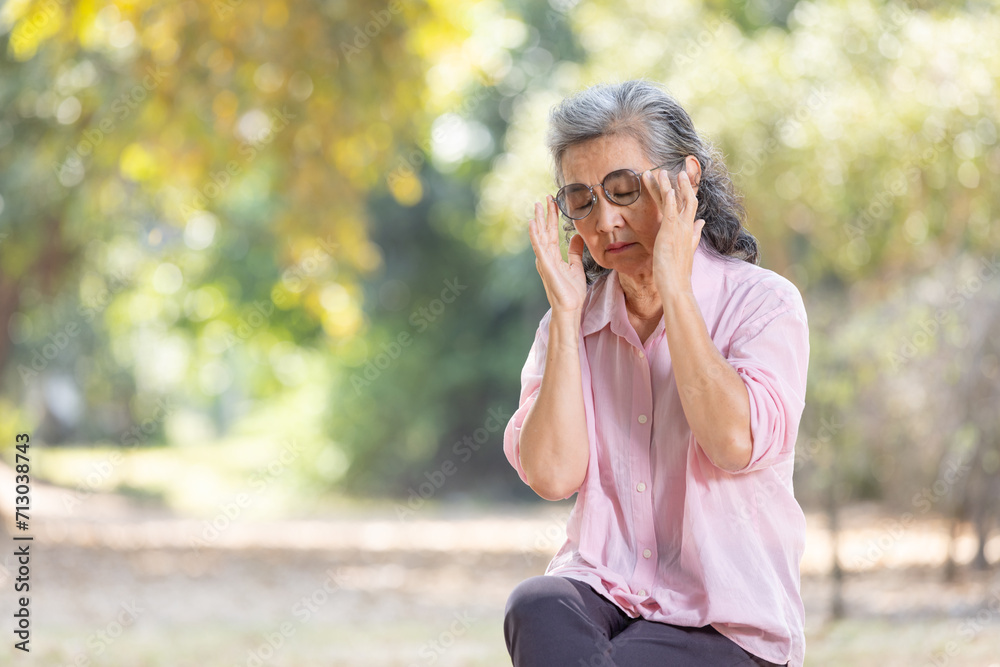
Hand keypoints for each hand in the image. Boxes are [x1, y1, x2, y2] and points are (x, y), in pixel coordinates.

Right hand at [528, 195, 587, 314]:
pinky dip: (535, 234)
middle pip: (545, 231)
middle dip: (545, 214)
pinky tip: (532, 223)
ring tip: (537, 205)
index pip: (552, 232)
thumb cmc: (572, 291)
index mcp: (553, 256)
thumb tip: (576, 237)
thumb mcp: (576, 266)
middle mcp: (546, 257)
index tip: (554, 203)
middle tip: (545, 197)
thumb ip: (575, 251)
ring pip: (540, 235)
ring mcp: (544, 260)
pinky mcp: (545, 265)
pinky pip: (539, 246)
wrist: (570, 307)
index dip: (553, 218)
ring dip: (538, 220)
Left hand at [643, 168, 704, 294]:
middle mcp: (687, 226)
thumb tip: (701, 222)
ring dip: (669, 184)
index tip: (680, 182)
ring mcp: (680, 227)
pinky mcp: (670, 230)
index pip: (689, 206)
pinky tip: (665, 184)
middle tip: (678, 171)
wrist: (676, 285)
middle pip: (687, 199)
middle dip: (682, 184)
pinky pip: (670, 208)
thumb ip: (694, 234)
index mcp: (689, 230)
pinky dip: (668, 195)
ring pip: (677, 199)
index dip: (684, 193)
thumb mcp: (687, 248)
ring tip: (661, 171)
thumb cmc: (678, 271)